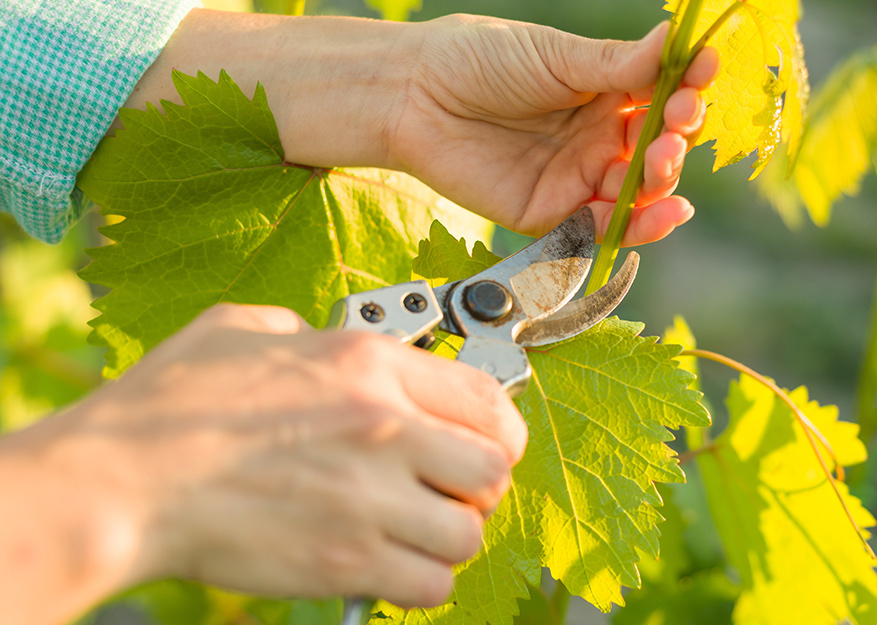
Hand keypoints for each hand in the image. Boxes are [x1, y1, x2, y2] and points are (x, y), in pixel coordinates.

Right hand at [1, 304, 525, 622]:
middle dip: (479, 483)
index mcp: (367, 364)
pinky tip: (390, 564)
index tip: (485, 441)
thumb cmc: (169, 406)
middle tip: (449, 488)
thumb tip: (321, 340)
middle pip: (493, 467)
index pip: (487, 397)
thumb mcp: (242, 329)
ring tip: (415, 530)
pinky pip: (432, 584)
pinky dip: (422, 580)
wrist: (121, 481)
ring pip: (469, 531)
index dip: (497, 427)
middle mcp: (383, 426)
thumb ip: (303, 331)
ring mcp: (369, 498)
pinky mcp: (346, 560)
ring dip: (449, 535)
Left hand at [128, 11, 717, 245]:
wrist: (414, 98)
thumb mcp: (553, 56)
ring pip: (634, 193)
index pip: (662, 96)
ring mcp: (575, 176)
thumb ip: (615, 63)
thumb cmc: (479, 60)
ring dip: (659, 185)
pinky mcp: (549, 213)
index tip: (703, 75)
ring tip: (662, 170)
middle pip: (655, 149)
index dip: (687, 89)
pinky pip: (598, 227)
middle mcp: (597, 135)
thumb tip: (676, 41)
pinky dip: (631, 226)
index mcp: (604, 90)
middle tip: (676, 128)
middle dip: (674, 141)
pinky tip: (656, 213)